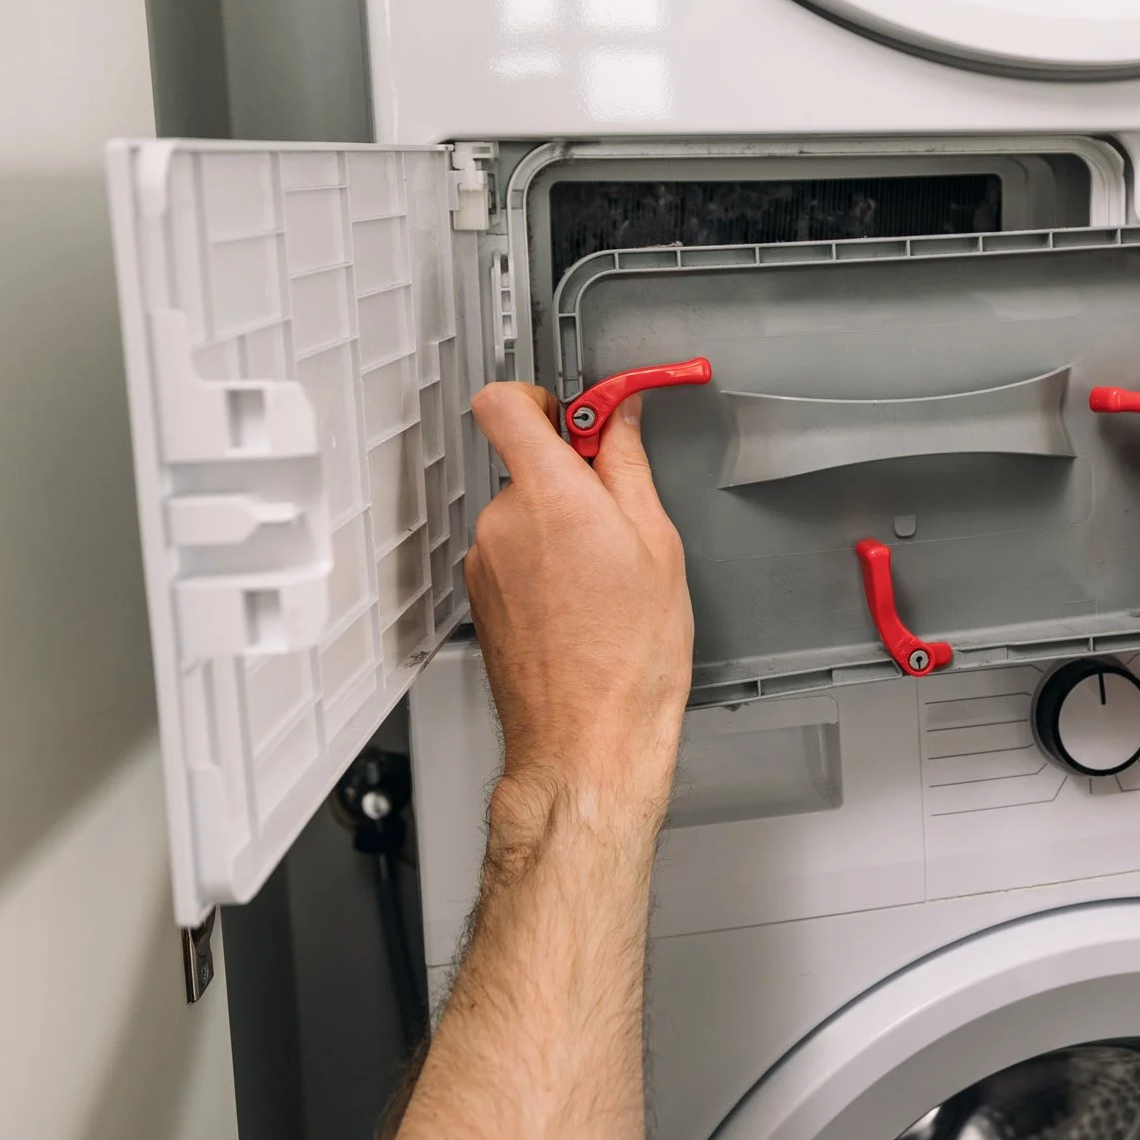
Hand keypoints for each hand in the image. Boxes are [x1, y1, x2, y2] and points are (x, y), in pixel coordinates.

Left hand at [464, 383, 692, 824]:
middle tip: (622, 517)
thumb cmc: (629, 659)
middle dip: (573, 478)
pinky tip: (586, 606)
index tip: (582, 414)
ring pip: (524, 514)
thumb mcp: (658, 545)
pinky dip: (547, 566)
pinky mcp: (481, 598)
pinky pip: (514, 555)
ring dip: (562, 528)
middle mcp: (503, 523)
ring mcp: (485, 563)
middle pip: (527, 463)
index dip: (543, 398)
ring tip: (609, 578)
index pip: (506, 403)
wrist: (587, 741)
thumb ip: (629, 467)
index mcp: (549, 495)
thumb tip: (620, 420)